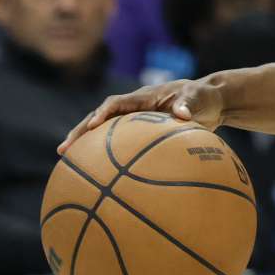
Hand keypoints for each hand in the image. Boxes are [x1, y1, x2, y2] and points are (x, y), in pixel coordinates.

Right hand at [58, 78, 224, 153]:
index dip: (102, 113)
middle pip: (100, 118)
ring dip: (87, 146)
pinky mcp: (139, 134)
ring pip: (105, 133)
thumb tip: (182, 114)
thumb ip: (189, 104)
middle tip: (63, 150)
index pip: (116, 102)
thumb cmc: (204, 97)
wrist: (210, 102)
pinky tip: (100, 178)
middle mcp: (134, 108)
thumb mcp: (199, 98)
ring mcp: (135, 120)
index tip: (92, 126)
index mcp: (144, 97)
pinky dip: (107, 157)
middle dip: (81, 132)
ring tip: (68, 166)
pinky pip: (119, 145)